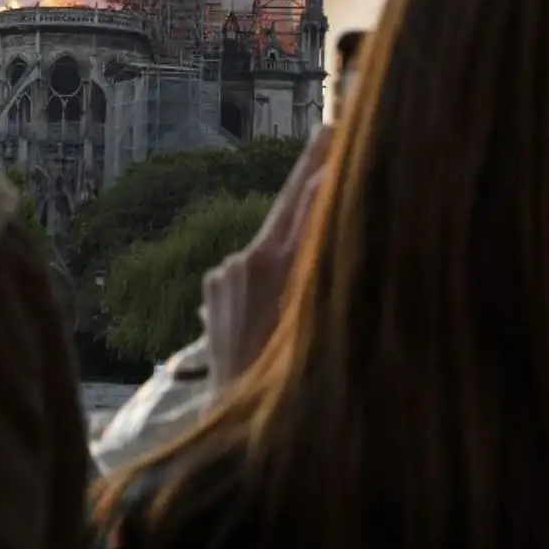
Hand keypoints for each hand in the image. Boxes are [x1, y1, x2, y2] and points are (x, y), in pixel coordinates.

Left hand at [202, 127, 333, 392]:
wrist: (234, 416)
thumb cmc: (287, 376)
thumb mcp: (315, 317)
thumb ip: (323, 263)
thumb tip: (333, 211)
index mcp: (277, 267)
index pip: (306, 203)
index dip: (322, 166)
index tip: (335, 133)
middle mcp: (246, 261)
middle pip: (286, 205)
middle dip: (310, 172)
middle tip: (328, 132)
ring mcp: (224, 274)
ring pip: (269, 245)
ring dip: (290, 244)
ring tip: (308, 277)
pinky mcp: (212, 288)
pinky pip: (247, 271)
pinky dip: (265, 277)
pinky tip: (273, 311)